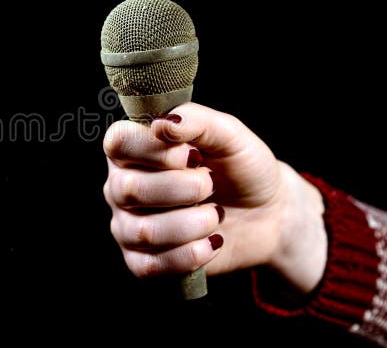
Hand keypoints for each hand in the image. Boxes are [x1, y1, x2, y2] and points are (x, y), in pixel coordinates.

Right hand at [103, 103, 326, 292]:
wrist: (268, 215)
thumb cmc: (242, 168)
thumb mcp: (230, 135)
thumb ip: (197, 120)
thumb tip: (162, 123)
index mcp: (135, 148)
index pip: (118, 142)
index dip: (153, 150)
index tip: (191, 155)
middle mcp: (122, 185)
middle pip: (128, 188)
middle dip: (182, 188)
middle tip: (210, 185)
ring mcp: (129, 226)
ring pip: (143, 231)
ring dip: (191, 223)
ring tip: (215, 215)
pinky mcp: (143, 262)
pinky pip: (151, 266)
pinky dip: (190, 255)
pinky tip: (212, 242)